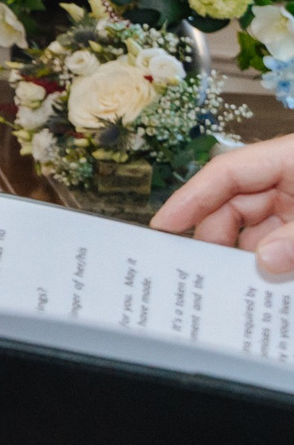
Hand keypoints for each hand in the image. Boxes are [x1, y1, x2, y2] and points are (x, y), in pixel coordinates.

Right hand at [152, 134, 293, 276]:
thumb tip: (264, 261)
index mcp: (288, 158)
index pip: (225, 172)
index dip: (190, 197)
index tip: (162, 226)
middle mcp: (286, 178)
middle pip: (234, 204)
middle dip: (217, 238)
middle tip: (202, 273)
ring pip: (253, 228)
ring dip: (244, 256)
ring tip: (233, 286)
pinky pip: (276, 240)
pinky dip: (267, 259)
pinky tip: (260, 283)